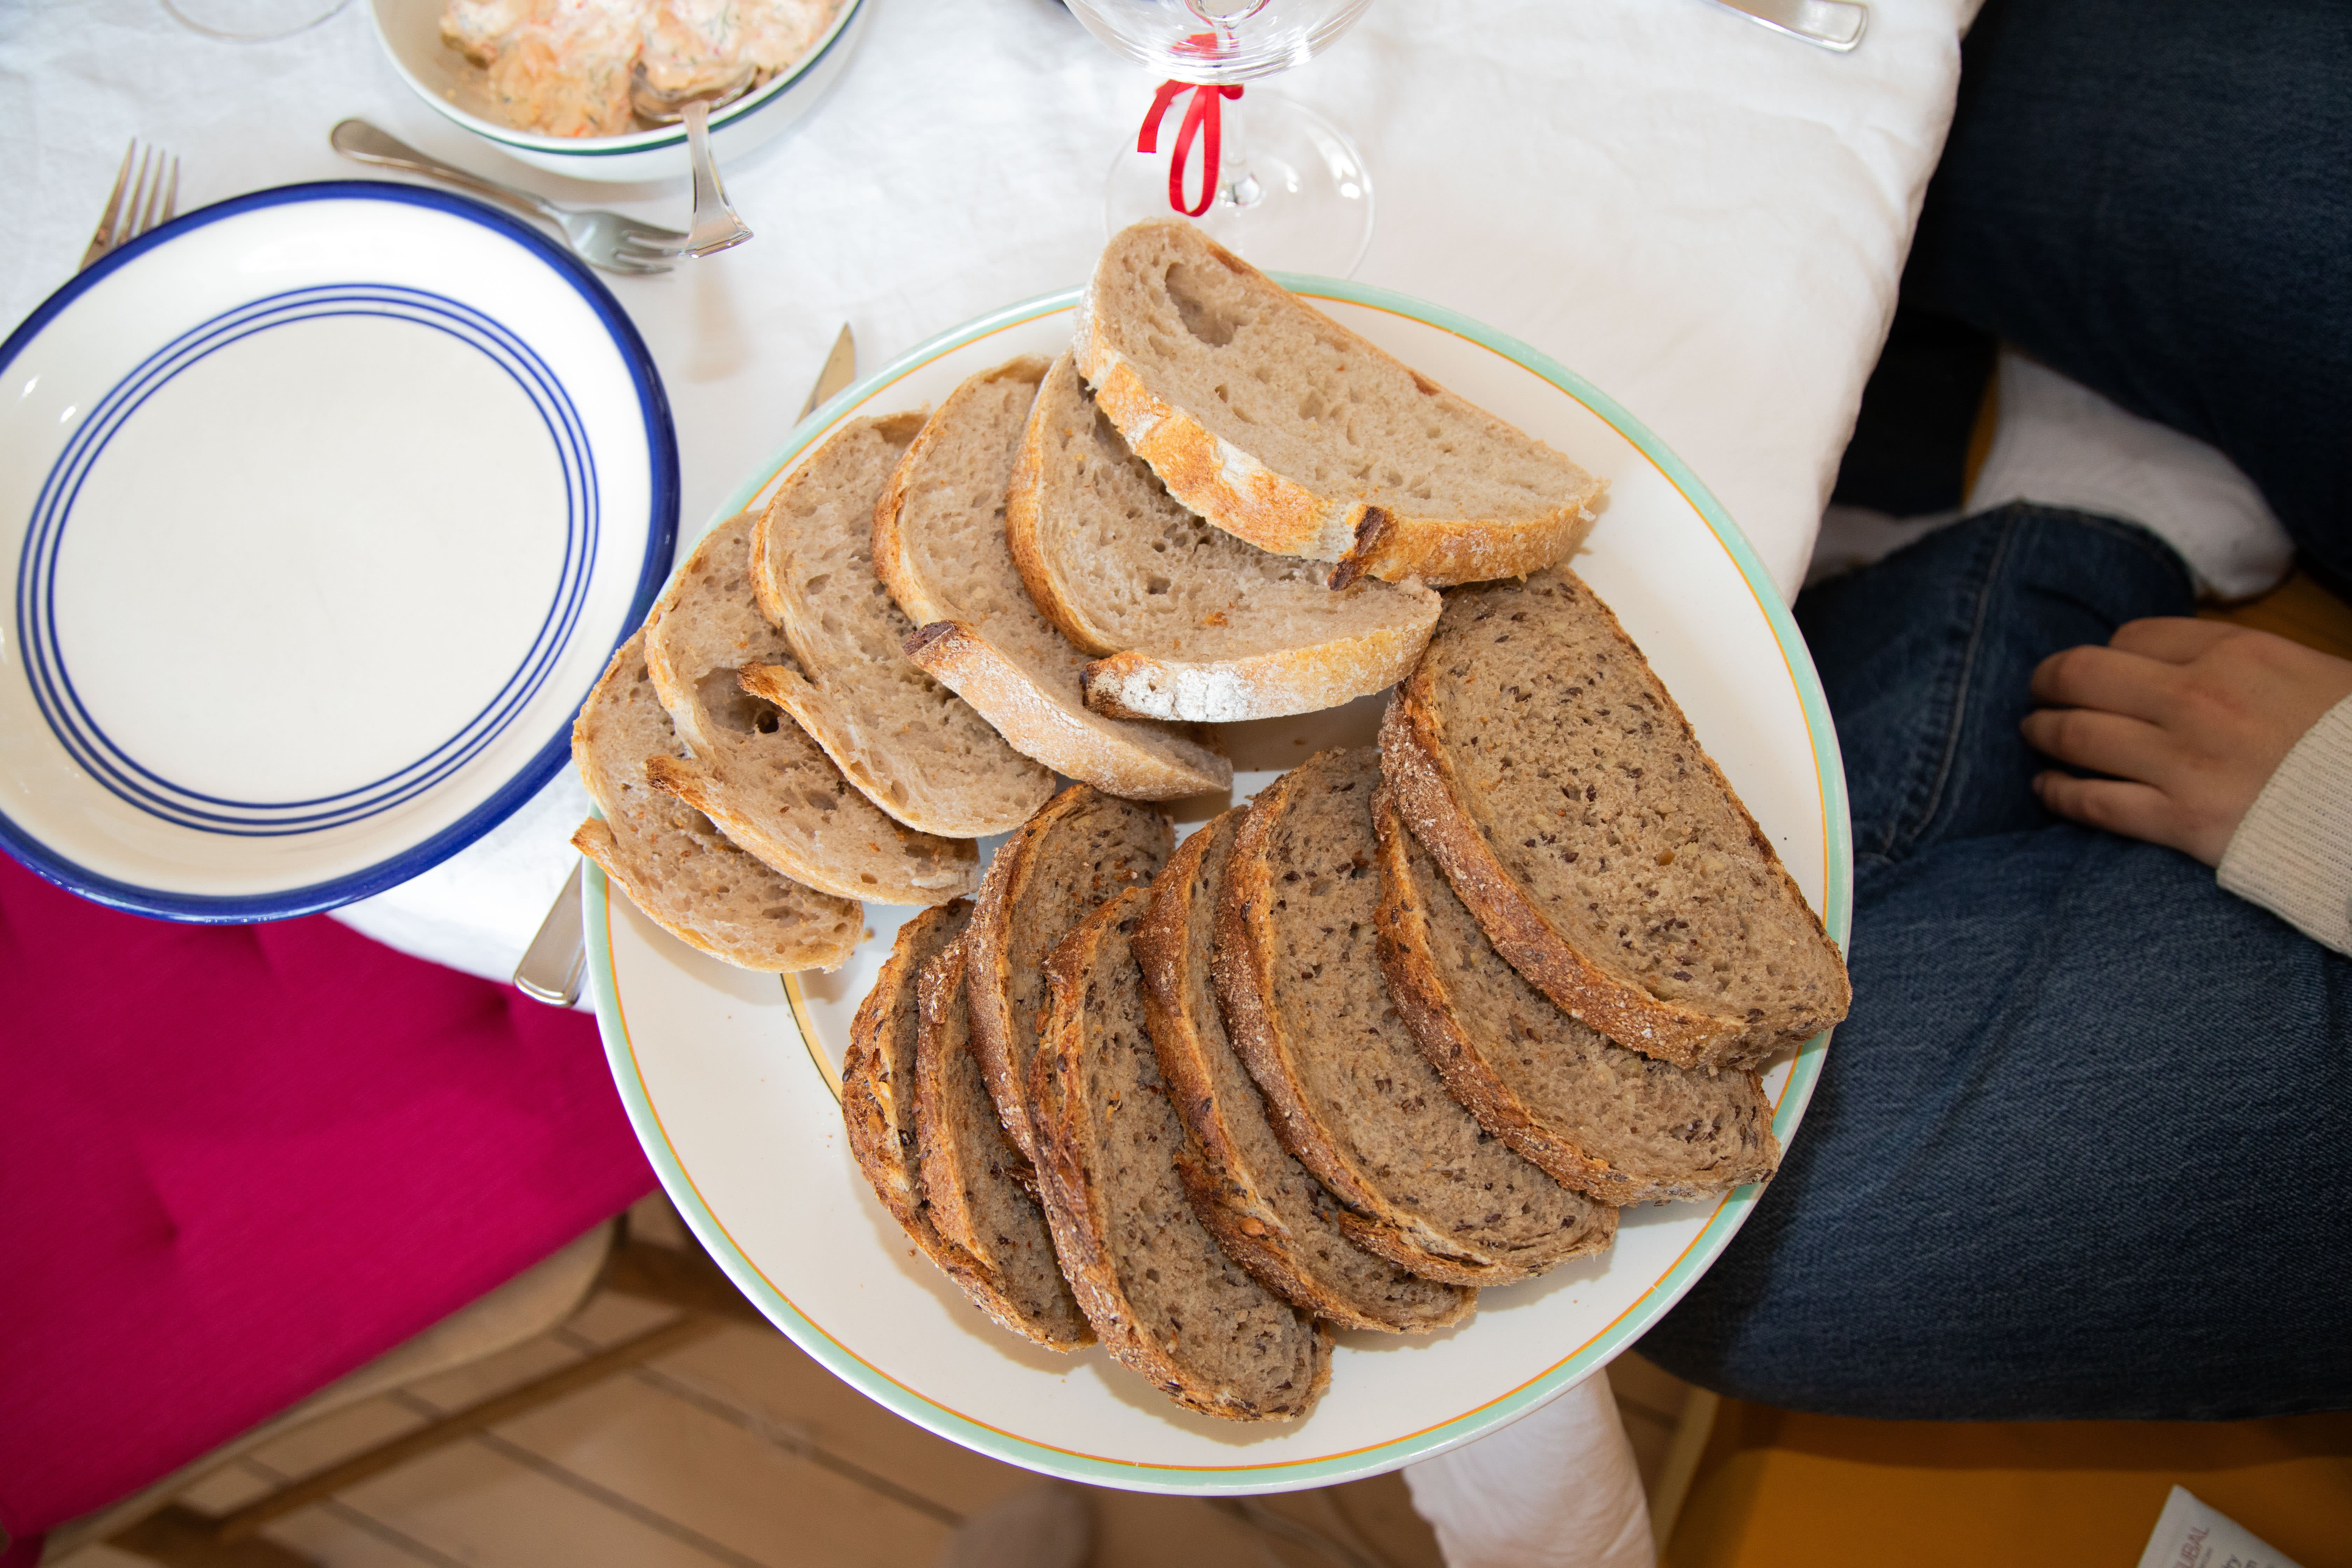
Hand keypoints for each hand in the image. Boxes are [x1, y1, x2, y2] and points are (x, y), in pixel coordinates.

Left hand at [2021, 619, 2351, 865]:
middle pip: (2083, 677)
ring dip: (2043, 732)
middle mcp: (2198, 699)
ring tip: (2035, 732)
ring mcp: (2184, 761)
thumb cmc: (2351, 738)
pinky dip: (2058, 792)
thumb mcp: (2309, 673)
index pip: (2133, 637)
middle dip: (2049, 682)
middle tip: (2039, 692)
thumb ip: (2244, 664)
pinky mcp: (2181, 820)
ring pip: (2076, 736)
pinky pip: (2092, 801)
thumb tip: (2191, 664)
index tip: (2099, 669)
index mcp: (2236, 653)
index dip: (2106, 653)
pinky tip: (2047, 788)